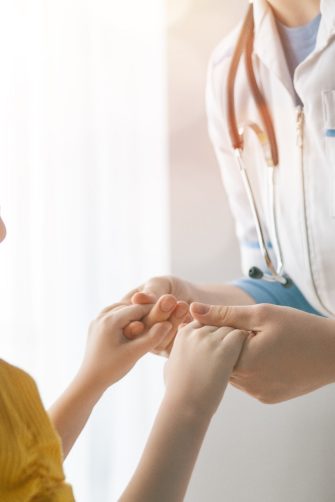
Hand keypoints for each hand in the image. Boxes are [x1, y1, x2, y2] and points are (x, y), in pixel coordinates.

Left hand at [77, 303, 171, 393]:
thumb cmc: (112, 369)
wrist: (88, 381)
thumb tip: (168, 324)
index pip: (139, 308)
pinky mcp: (95, 325)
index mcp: (111, 319)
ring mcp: (97, 320)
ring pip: (121, 309)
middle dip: (144, 312)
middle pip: (129, 306)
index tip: (168, 315)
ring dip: (134, 314)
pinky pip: (113, 315)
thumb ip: (152, 338)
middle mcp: (102, 315)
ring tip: (148, 323)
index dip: (154, 311)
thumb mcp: (135, 353)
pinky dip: (124, 318)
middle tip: (161, 317)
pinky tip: (134, 327)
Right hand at [122, 276, 193, 355]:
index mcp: (127, 313)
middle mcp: (136, 331)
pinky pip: (171, 348)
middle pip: (140, 331)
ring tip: (183, 305)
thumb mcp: (161, 283)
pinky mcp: (167, 350)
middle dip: (156, 314)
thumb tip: (138, 298)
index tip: (149, 303)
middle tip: (170, 299)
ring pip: (156, 342)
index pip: (125, 318)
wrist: (194, 298)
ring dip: (171, 322)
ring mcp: (151, 342)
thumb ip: (151, 290)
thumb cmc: (172, 287)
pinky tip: (189, 318)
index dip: (134, 314)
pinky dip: (181, 332)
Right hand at [164, 321, 247, 417]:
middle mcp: (197, 332)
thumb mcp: (170, 365)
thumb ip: (176, 353)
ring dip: (237, 339)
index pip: (205, 320)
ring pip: (231, 327)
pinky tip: (246, 357)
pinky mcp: (225, 349)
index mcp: (184, 333)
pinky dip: (245, 344)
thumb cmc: (178, 391)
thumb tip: (174, 353)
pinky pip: (241, 336)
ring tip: (243, 353)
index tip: (218, 347)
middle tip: (233, 349)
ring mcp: (210, 340)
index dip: (214, 333)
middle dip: (226, 334)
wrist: (185, 406)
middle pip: (219, 322)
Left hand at [191, 302, 334, 402]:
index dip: (213, 331)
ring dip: (235, 358)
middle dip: (223, 346)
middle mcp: (248, 383)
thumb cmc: (299, 328)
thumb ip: (225, 314)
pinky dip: (249, 368)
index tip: (220, 320)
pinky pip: (248, 382)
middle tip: (237, 328)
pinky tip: (263, 355)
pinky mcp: (268, 398)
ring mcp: (258, 393)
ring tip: (251, 340)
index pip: (212, 347)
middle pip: (221, 362)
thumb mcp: (261, 314)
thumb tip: (193, 309)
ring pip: (233, 373)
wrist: (334, 353)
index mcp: (244, 362)